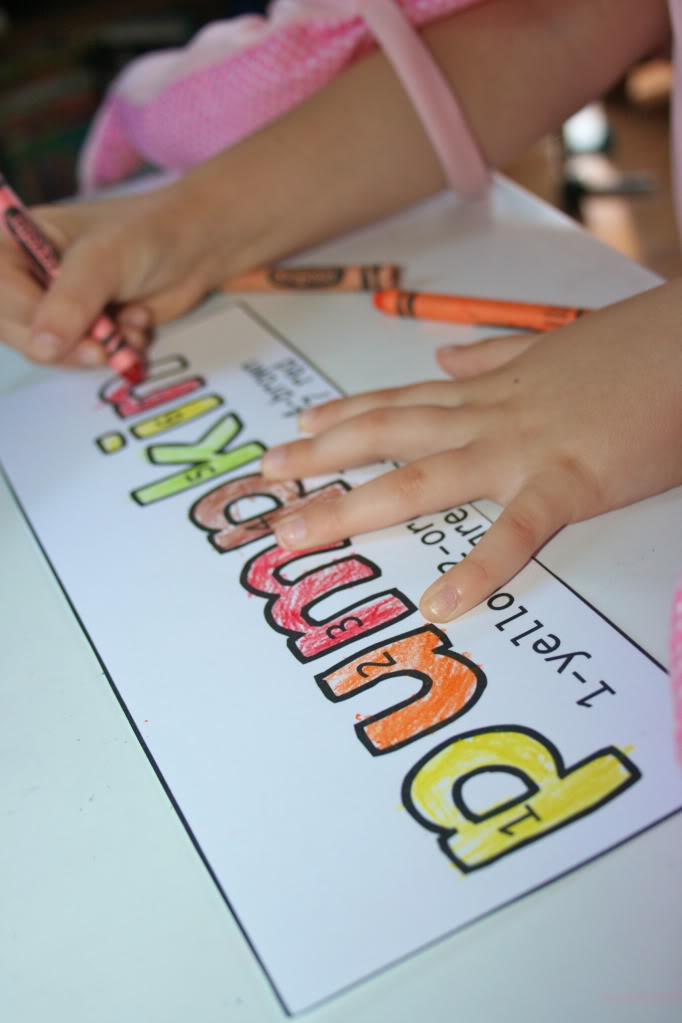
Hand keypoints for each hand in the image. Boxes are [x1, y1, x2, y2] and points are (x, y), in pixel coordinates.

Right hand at [0, 177, 242, 367]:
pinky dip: (114, 352)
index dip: (26, 318)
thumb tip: (42, 346)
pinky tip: (137, 326)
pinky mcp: (85, 329)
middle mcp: (28, 275)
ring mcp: (57, 305)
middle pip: (18, 330)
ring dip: (97, 348)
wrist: (198, 248)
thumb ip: (71, 302)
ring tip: (130, 324)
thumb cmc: (147, 233)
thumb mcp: (104, 260)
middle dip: (66, 344)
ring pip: (54, 351)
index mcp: (15, 241)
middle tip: (103, 348)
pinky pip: (85, 358)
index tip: (64, 334)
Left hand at [261, 278, 681, 621]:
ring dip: (354, 505)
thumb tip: (447, 363)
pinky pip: (516, 530)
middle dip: (321, 459)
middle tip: (265, 479)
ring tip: (298, 531)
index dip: (343, 416)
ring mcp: (523, 449)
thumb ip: (493, 360)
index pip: (399, 402)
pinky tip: (441, 605)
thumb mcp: (551, 347)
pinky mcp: (570, 481)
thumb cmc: (635, 348)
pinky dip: (479, 568)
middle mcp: (489, 417)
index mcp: (490, 391)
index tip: (297, 427)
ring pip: (422, 478)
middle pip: (387, 437)